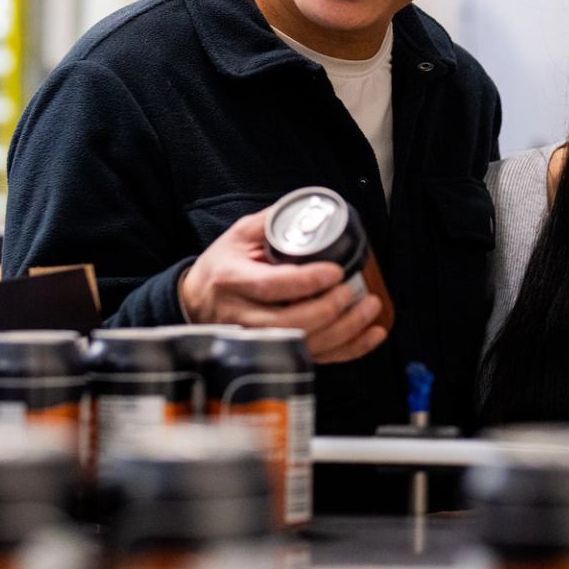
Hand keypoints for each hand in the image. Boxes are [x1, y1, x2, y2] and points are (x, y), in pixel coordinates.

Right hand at [178, 208, 388, 363]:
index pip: (271, 285)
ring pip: (305, 345)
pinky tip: (371, 334)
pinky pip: (314, 359)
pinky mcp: (272, 354)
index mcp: (232, 279)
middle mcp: (242, 315)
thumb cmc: (222, 265)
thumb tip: (314, 210)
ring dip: (346, 330)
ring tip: (371, 306)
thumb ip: (274, 222)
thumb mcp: (239, 235)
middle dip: (330, 308)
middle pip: (291, 322)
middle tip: (353, 289)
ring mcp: (256, 340)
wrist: (196, 302)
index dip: (306, 281)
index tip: (336, 271)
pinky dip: (347, 350)